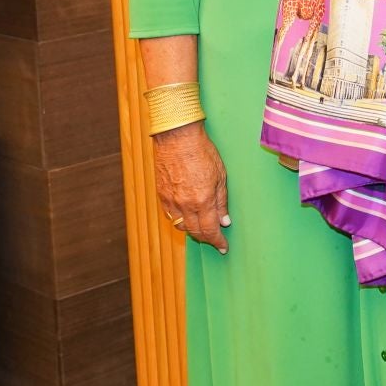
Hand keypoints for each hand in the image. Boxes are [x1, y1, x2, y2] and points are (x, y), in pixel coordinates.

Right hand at [152, 122, 230, 252]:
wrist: (177, 138)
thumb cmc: (202, 152)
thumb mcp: (221, 175)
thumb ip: (222, 201)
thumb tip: (224, 221)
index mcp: (203, 200)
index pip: (210, 230)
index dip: (217, 241)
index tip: (223, 247)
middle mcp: (185, 204)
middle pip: (195, 232)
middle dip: (206, 238)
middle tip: (214, 239)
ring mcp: (171, 201)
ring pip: (181, 226)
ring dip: (192, 230)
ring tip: (202, 228)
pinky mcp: (161, 195)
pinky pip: (171, 216)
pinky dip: (180, 220)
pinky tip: (187, 216)